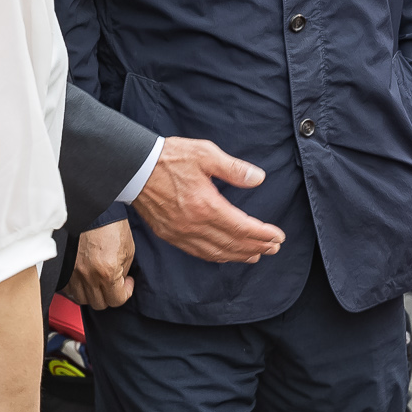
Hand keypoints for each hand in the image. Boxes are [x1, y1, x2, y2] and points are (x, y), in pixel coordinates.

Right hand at [64, 221, 133, 308]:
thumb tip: (121, 282)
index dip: (126, 292)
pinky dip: (78, 288)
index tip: (127, 283)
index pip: (117, 300)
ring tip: (100, 281)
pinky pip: (69, 290)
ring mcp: (74, 274)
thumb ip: (124, 271)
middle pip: (100, 304)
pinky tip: (85, 279)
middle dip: (111, 295)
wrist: (92, 211)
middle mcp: (88, 276)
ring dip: (93, 294)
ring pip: (83, 300)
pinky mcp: (65, 269)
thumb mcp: (128, 249)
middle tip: (115, 283)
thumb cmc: (111, 225)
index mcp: (107, 272)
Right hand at [129, 138, 286, 264]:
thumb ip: (234, 168)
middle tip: (274, 248)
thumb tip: (258, 178)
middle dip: (256, 247)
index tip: (278, 236)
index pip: (241, 227)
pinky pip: (198, 252)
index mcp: (206, 205)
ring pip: (215, 253)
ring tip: (256, 255)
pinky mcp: (170, 235)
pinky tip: (225, 255)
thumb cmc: (170, 158)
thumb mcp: (205, 154)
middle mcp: (194, 225)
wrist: (134, 168)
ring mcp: (180, 233)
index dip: (262, 234)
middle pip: (231, 244)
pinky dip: (216, 257)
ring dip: (238, 255)